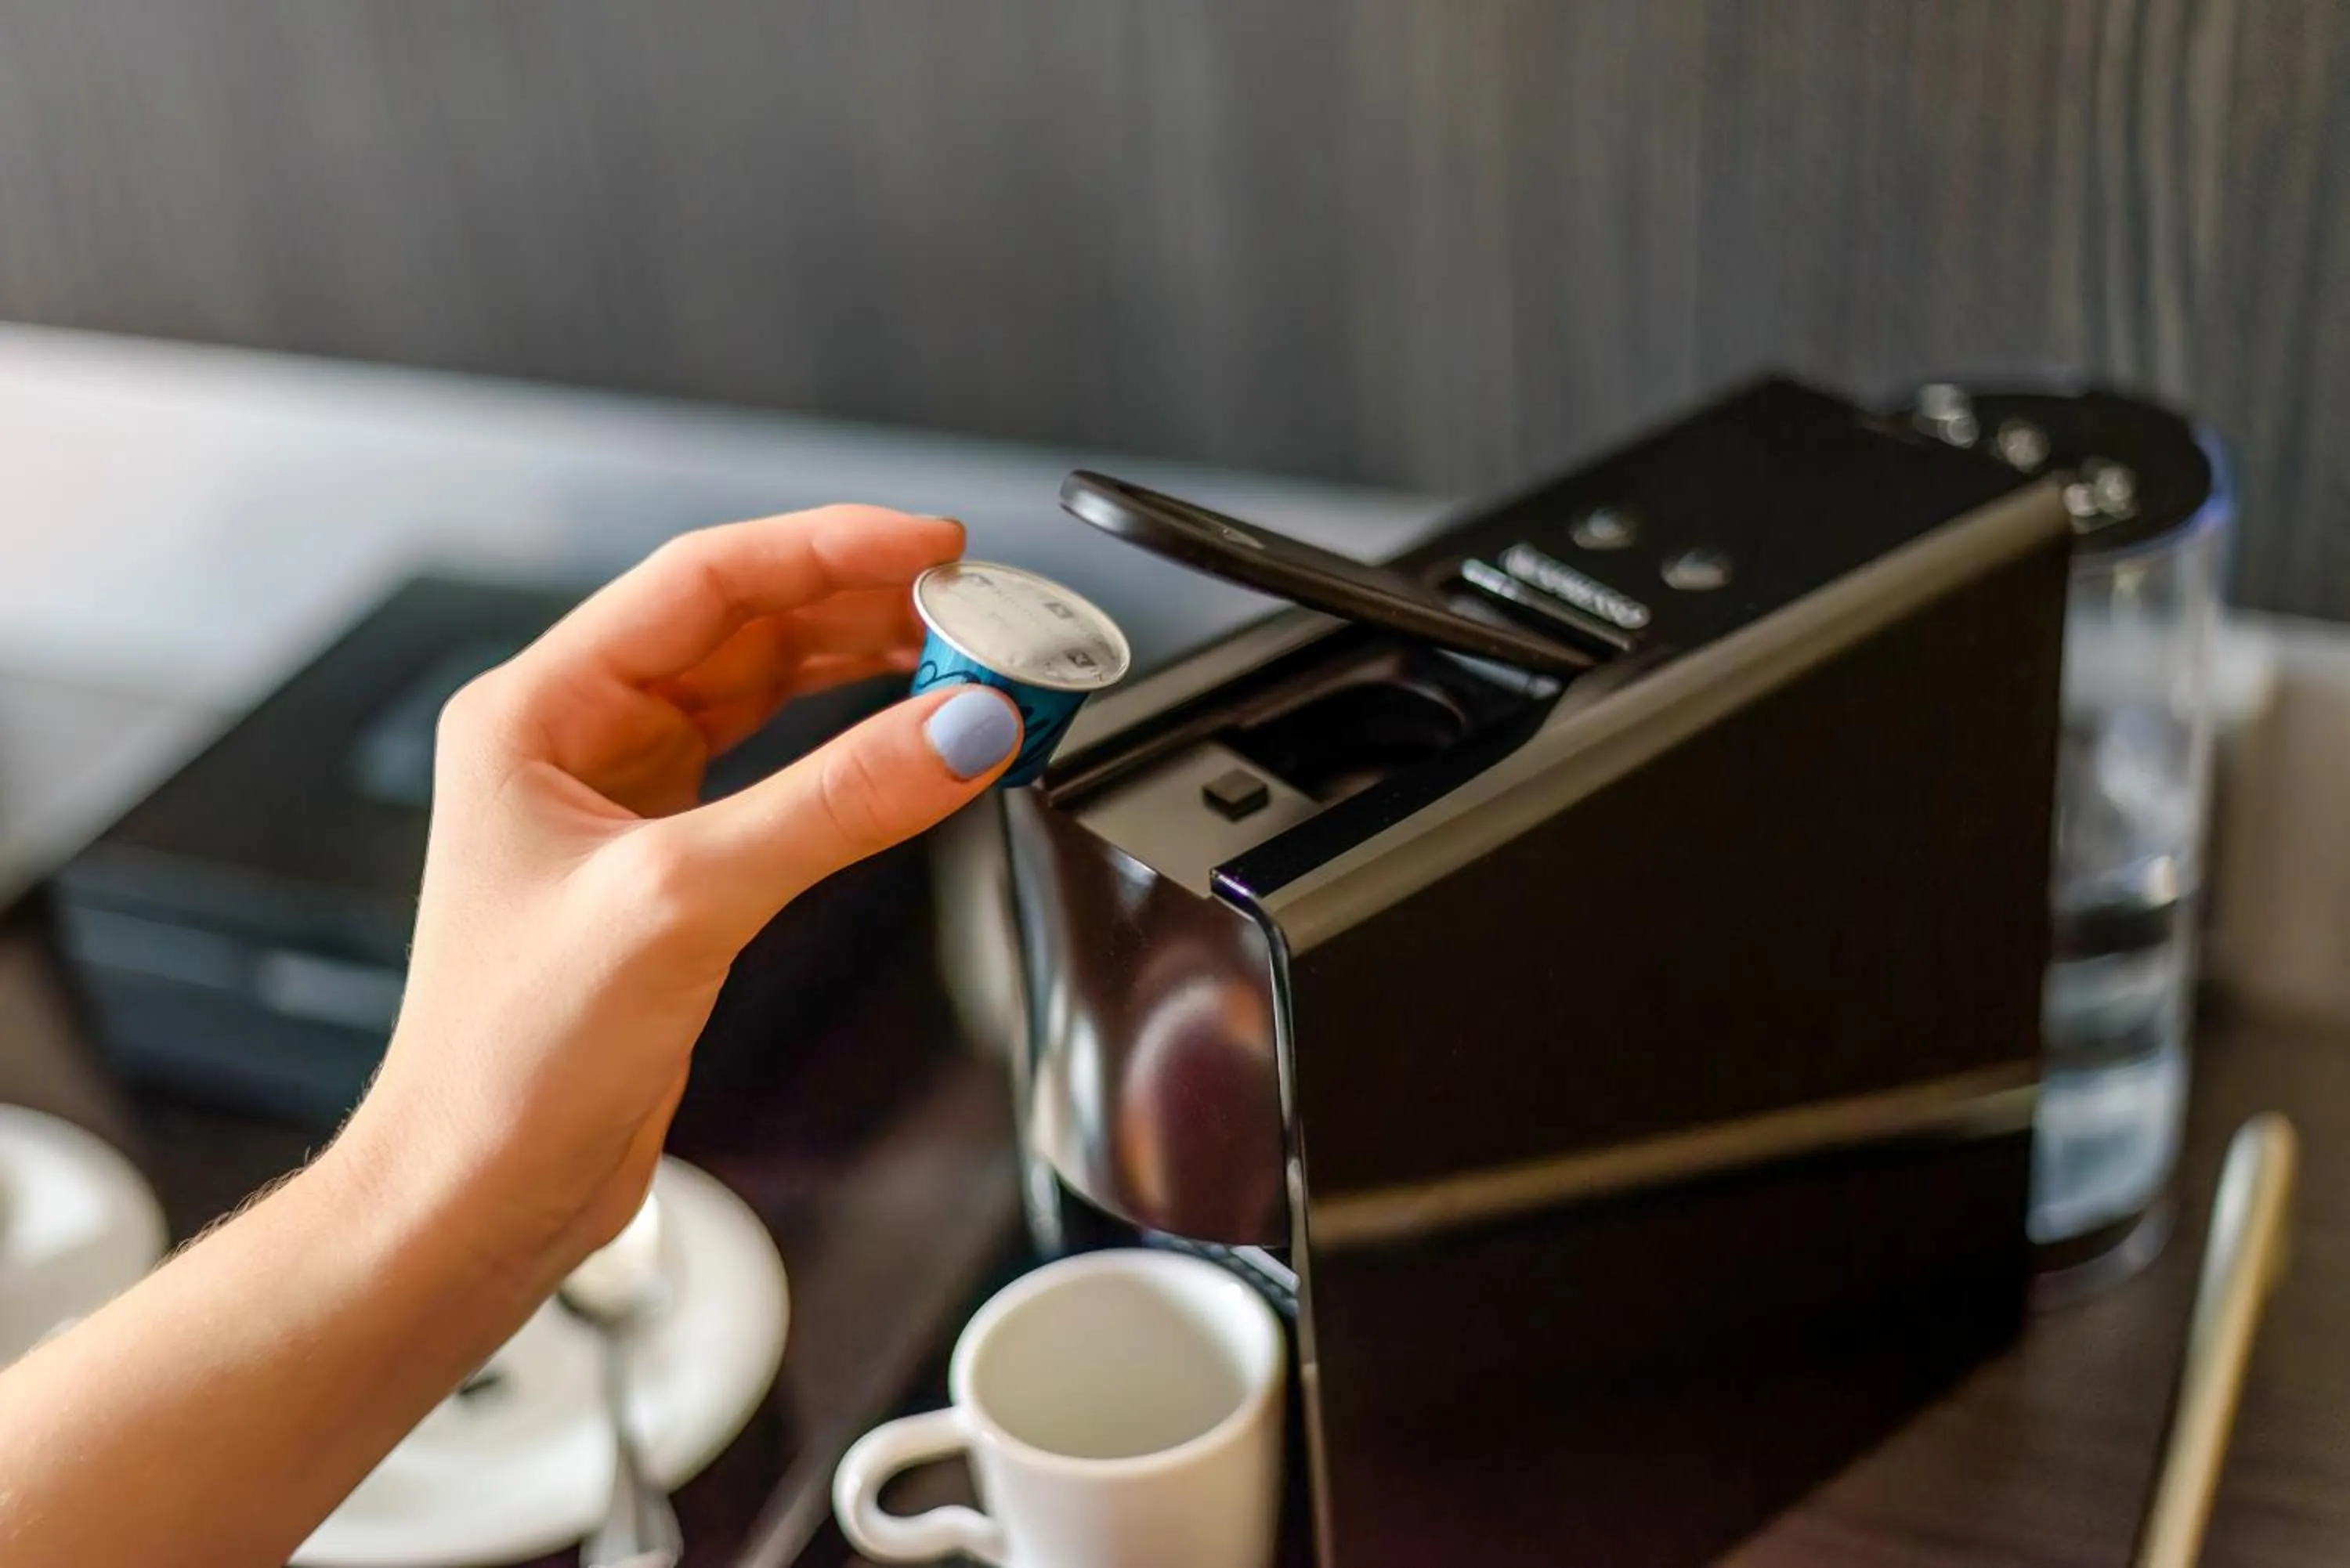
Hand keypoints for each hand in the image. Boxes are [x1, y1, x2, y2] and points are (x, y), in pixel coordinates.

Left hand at [340, 505, 1022, 1283]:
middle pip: (744, 625)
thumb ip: (831, 806)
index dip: (827, 548)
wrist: (482, 1191)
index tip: (933, 547)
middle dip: (863, 606)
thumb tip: (959, 728)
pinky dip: (850, 746)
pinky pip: (776, 766)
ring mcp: (625, 800)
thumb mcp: (682, 902)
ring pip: (766, 690)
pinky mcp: (671, 863)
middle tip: (974, 609)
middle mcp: (577, 739)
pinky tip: (909, 737)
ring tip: (963, 657)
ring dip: (865, 668)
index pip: (703, 580)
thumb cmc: (511, 1059)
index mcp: (537, 710)